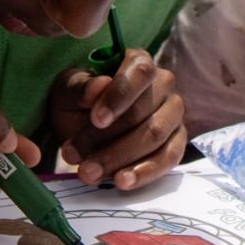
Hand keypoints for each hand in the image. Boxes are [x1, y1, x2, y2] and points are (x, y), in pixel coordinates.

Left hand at [49, 50, 185, 189]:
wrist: (81, 130)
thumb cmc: (76, 104)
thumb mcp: (67, 93)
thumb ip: (80, 88)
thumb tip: (98, 87)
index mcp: (138, 62)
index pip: (140, 72)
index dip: (120, 96)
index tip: (96, 120)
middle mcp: (163, 84)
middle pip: (144, 111)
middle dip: (107, 138)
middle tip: (75, 157)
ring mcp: (173, 114)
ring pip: (155, 136)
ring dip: (119, 157)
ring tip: (89, 173)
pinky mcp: (177, 142)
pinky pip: (168, 158)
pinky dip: (144, 172)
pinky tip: (121, 181)